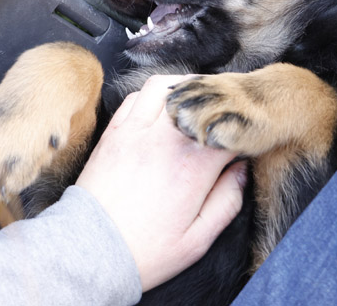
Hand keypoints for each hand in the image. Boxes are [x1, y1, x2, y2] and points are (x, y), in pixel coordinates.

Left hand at [76, 75, 247, 291]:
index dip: (243, 128)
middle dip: (217, 97)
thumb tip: (240, 170)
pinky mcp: (113, 132)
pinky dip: (153, 96)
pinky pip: (135, 97)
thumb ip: (227, 201)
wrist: (91, 251)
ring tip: (193, 103)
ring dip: (183, 87)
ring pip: (164, 85)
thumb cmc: (144, 250)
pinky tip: (161, 111)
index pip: (228, 127)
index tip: (245, 135)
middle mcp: (164, 139)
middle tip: (223, 110)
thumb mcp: (198, 239)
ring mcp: (135, 131)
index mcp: (193, 165)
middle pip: (198, 93)